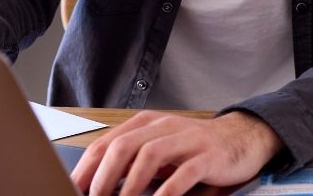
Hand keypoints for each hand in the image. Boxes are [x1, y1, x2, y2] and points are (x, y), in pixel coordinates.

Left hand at [71, 109, 282, 195]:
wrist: (240, 139)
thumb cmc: (192, 150)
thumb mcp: (159, 150)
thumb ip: (131, 162)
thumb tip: (95, 187)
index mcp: (147, 124)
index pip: (106, 142)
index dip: (86, 169)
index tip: (72, 191)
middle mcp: (165, 126)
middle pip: (124, 145)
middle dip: (103, 178)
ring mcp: (187, 139)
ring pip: (150, 154)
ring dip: (130, 185)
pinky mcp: (208, 155)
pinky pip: (184, 173)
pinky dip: (167, 192)